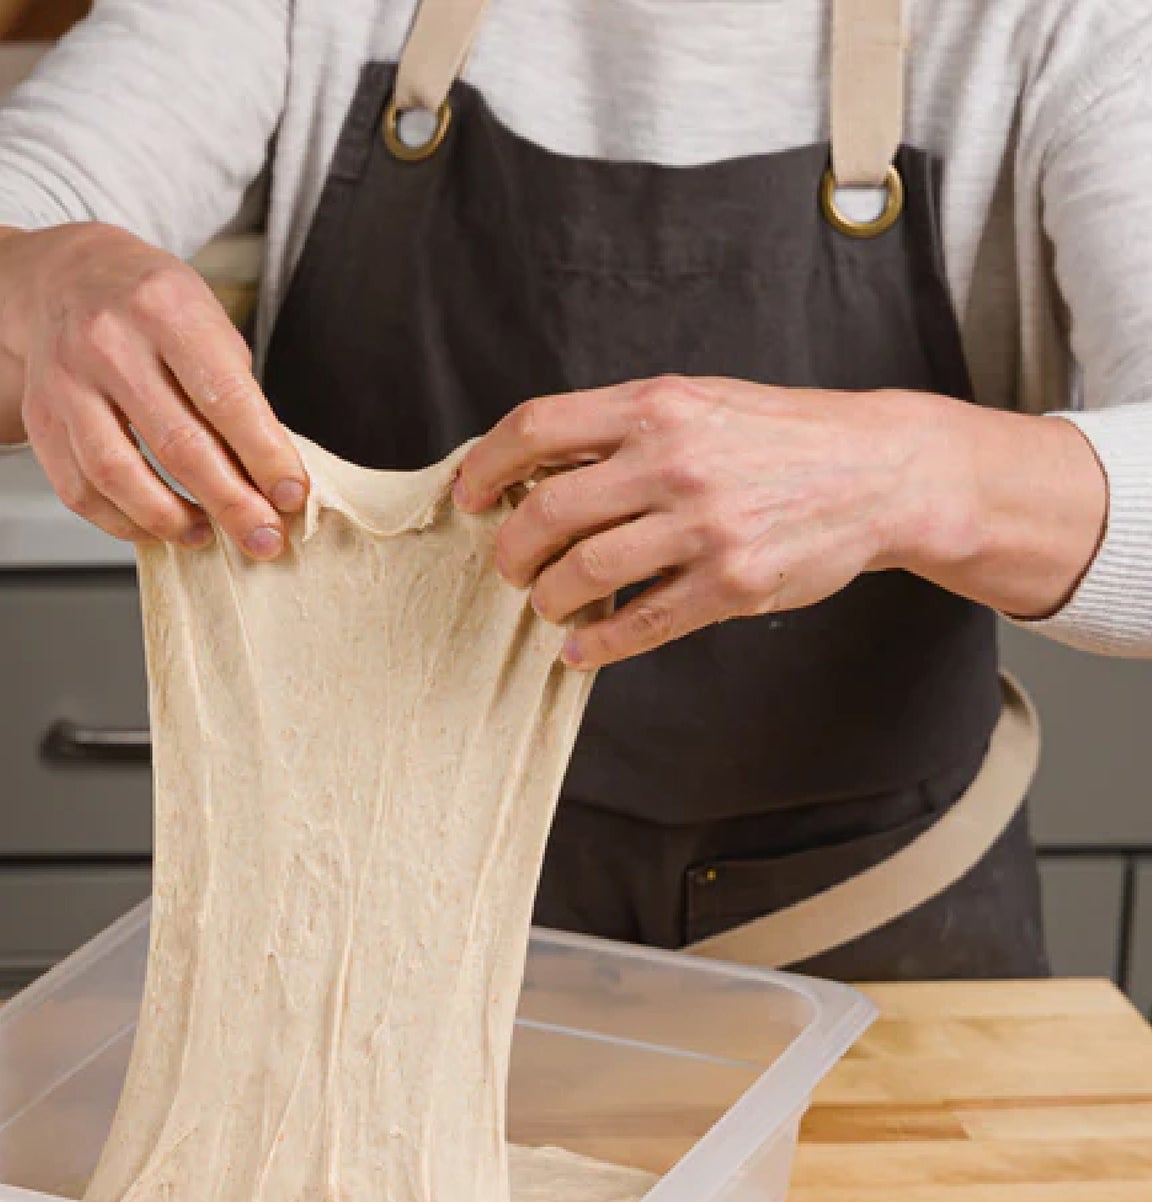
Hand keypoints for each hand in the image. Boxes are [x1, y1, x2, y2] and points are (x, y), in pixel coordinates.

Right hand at [0, 223, 304, 557]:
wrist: (63, 279)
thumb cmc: (150, 306)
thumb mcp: (205, 319)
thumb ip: (234, 393)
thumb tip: (269, 479)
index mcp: (165, 308)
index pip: (226, 398)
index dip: (265, 457)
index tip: (292, 497)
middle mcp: (109, 342)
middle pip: (178, 445)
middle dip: (231, 504)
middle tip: (263, 540)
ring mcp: (66, 382)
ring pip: (118, 475)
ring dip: (171, 520)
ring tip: (205, 535)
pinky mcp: (40, 418)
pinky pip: (79, 490)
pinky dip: (122, 521)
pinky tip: (155, 527)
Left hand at [453, 377, 1107, 667]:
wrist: (878, 471)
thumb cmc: (776, 437)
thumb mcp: (698, 404)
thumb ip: (620, 430)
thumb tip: (531, 468)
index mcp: (657, 406)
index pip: (536, 429)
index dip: (485, 467)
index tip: (468, 497)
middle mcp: (674, 461)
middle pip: (546, 512)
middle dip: (510, 550)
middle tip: (511, 566)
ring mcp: (703, 526)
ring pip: (583, 574)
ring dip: (549, 599)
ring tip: (552, 604)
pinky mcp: (731, 584)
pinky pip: (638, 625)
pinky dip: (596, 645)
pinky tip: (581, 650)